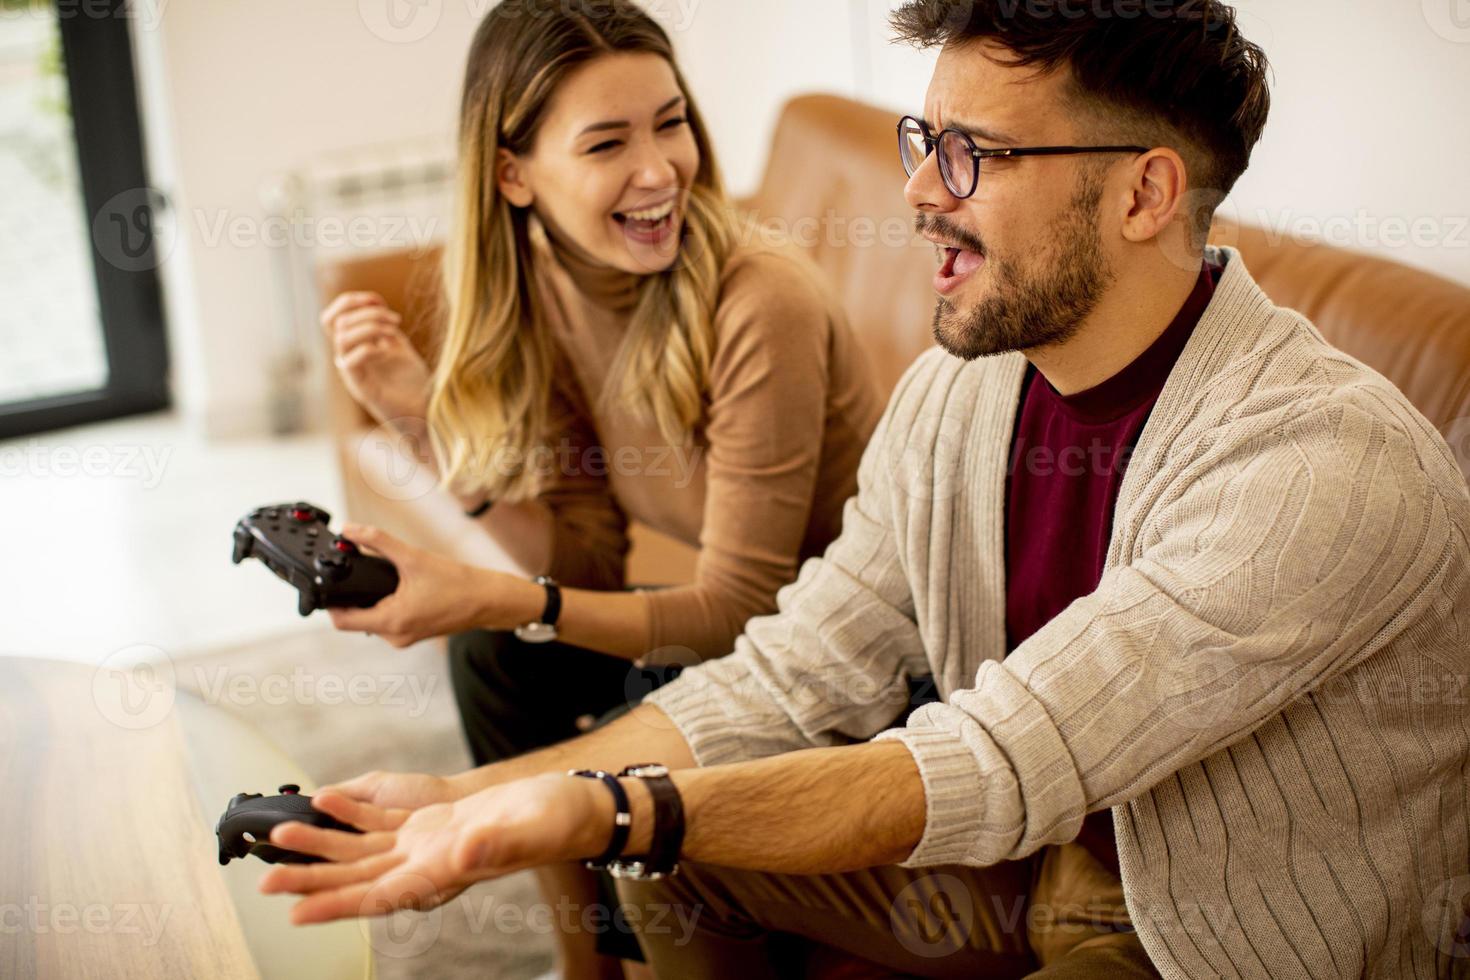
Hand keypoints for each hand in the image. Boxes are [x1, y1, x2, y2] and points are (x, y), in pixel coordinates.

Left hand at [259, 773, 610, 924]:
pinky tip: (326, 797)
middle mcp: (428, 864)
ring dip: (322, 844)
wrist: (571, 806)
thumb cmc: (555, 821)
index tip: (296, 914)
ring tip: (280, 835)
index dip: (336, 905)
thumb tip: (459, 855)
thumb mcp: (526, 830)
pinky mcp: (434, 822)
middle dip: (311, 880)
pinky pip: (382, 819)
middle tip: (264, 883)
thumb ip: (493, 845)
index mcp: (444, 872)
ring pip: (362, 849)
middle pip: (358, 878)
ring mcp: (428, 843)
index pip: (380, 896)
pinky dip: (351, 811)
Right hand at [322, 291, 432, 426]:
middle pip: (336, 323)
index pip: (333, 318)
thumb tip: (374, 303)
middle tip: (395, 319)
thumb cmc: (413, 383)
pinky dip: (369, 347)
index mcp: (354, 347)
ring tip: (395, 331)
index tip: (376, 300)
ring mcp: (352, 373)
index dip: (349, 302)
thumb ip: (384, 327)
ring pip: (341, 338)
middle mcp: (348, 358)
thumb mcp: (399, 346)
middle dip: (365, 311)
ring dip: (370, 326)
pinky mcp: (360, 388)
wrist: (424, 413)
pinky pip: (349, 361)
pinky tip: (389, 350)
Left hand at [327, 524, 539, 645]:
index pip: (342, 620)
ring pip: (372, 620)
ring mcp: (404, 638)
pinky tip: (399, 588)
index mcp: (391, 621)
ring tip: (383, 578)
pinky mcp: (413, 634)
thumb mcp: (413, 557)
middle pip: (355, 620)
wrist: (489, 600)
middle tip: (358, 572)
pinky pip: (388, 622)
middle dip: (353, 596)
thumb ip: (378, 542)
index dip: (330, 602)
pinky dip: (387, 605)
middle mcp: (395, 636)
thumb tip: (351, 530)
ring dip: (371, 600)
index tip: (331, 582)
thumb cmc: (458, 583)